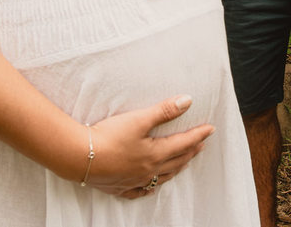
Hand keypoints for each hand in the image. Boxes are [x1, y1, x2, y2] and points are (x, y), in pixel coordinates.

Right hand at [85, 94, 214, 197]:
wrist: (80, 157)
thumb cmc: (108, 137)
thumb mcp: (139, 119)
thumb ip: (164, 110)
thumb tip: (188, 101)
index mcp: (155, 154)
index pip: (183, 143)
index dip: (198, 135)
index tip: (211, 129)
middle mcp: (148, 170)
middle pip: (176, 161)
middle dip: (190, 151)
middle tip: (200, 145)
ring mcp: (134, 181)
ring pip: (161, 177)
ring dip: (175, 168)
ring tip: (183, 163)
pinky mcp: (119, 187)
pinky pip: (140, 191)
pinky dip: (150, 187)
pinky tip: (151, 186)